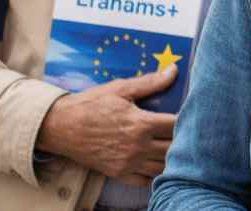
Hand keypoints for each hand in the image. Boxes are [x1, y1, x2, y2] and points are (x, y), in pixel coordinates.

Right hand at [36, 66, 178, 185]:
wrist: (60, 127)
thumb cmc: (91, 105)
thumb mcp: (120, 89)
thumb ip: (150, 82)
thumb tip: (174, 70)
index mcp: (141, 124)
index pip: (177, 125)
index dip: (187, 119)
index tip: (189, 114)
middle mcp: (137, 147)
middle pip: (174, 148)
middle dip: (182, 139)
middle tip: (185, 130)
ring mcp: (128, 163)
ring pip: (163, 167)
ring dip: (171, 157)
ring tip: (173, 145)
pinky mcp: (118, 173)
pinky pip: (145, 180)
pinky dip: (154, 173)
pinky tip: (156, 161)